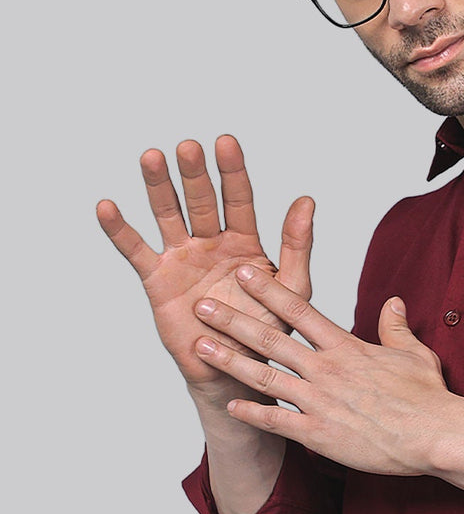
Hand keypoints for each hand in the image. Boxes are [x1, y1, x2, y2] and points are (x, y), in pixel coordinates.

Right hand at [97, 136, 313, 392]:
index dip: (233, 172)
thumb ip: (297, 246)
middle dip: (195, 174)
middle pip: (200, 200)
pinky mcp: (157, 280)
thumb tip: (306, 200)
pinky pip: (135, 251)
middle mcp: (211, 242)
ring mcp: (182, 258)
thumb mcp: (292, 289)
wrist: (236, 371)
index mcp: (245, 241)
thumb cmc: (267, 330)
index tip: (226, 142)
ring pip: (168, 215)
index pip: (239, 199)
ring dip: (159, 188)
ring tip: (152, 157)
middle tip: (188, 147)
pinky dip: (120, 230)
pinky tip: (107, 206)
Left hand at [192, 266, 450, 474]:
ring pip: (265, 376)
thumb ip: (395, 326)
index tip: (243, 273)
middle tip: (202, 305)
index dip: (268, 290)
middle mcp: (327, 370)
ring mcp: (320, 402)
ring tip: (199, 348)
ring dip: (230, 361)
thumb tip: (392, 301)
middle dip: (234, 320)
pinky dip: (252, 414)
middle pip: (272, 338)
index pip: (300, 310)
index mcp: (347, 347)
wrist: (435, 435)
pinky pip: (277, 421)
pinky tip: (229, 407)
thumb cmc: (428, 397)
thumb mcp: (414, 353)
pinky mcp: (319, 434)